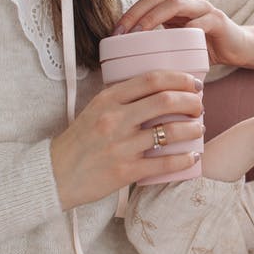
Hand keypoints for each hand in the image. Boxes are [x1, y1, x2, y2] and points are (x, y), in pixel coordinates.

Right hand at [49, 70, 203, 209]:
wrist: (54, 175)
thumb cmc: (79, 141)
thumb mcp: (94, 110)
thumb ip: (121, 99)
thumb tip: (157, 91)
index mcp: (108, 99)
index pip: (151, 80)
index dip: (179, 79)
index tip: (193, 83)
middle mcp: (115, 119)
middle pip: (166, 101)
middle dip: (191, 101)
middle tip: (199, 106)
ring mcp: (121, 146)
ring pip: (170, 132)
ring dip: (193, 128)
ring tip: (198, 128)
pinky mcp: (125, 171)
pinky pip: (165, 163)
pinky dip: (185, 158)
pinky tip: (193, 156)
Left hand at [114, 0, 253, 67]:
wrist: (239, 48)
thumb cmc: (205, 48)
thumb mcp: (177, 45)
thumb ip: (158, 44)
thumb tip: (127, 61)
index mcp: (176, 3)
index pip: (147, 0)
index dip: (129, 13)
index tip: (114, 34)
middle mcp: (188, 0)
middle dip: (137, 13)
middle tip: (123, 34)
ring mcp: (204, 8)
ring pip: (176, 4)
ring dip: (155, 18)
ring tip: (141, 34)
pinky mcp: (219, 20)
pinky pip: (202, 20)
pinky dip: (189, 27)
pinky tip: (178, 39)